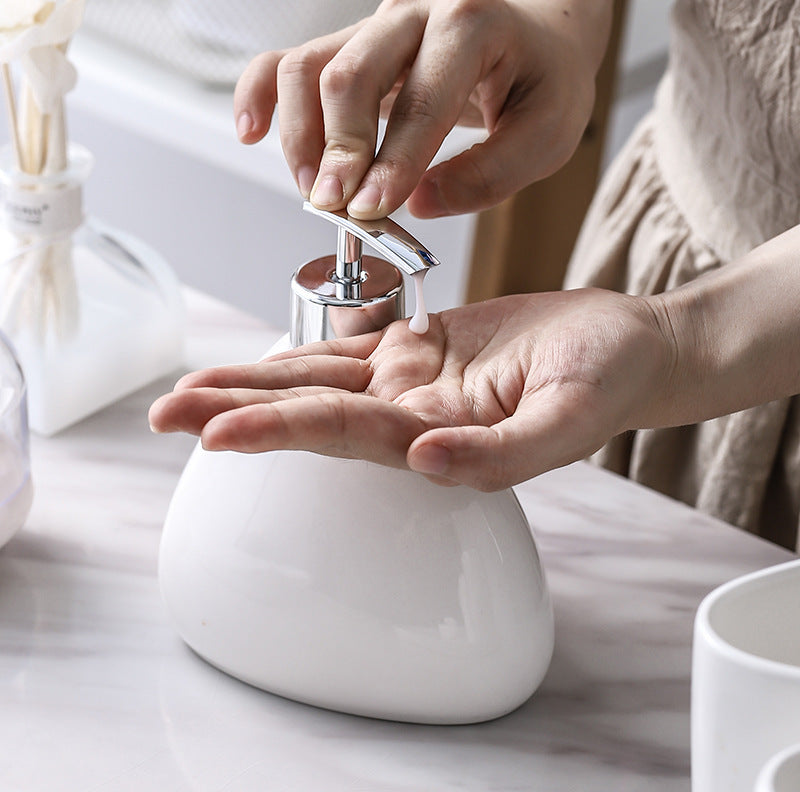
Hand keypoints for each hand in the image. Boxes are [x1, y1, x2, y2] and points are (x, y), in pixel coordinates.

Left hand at [149, 289, 674, 490]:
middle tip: (166, 414)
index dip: (277, 431)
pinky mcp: (419, 350)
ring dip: (252, 386)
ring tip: (189, 391)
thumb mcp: (570, 418)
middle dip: (237, 414)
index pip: (342, 433)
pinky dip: (298, 354)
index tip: (213, 433)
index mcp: (438, 437)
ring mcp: (411, 383)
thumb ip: (500, 454)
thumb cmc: (609, 381)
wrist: (625, 348)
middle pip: (308, 414)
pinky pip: (347, 350)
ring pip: (315, 383)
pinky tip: (257, 363)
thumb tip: (424, 464)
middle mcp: (411, 417)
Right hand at [233, 0, 614, 218]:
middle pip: (351, 73)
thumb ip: (492, 173)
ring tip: (313, 190)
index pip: (423, 99)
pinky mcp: (352, 46)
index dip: (394, 161)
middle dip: (338, 151)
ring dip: (300, 135)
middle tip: (337, 207)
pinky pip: (290, 59)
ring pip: (310, 65)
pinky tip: (251, 131)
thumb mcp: (548, 133)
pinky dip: (261, 93)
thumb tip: (421, 202)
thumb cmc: (542, 80)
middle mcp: (415, 14)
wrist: (534, 32)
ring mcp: (376, 27)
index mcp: (472, 25)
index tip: (374, 210)